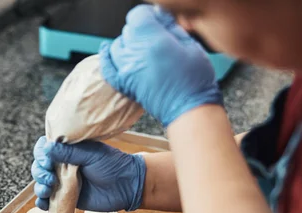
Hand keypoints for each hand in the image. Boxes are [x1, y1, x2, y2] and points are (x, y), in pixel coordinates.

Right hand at [31, 137, 145, 211]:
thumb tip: (47, 147)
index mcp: (68, 150)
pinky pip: (49, 201)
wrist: (128, 186)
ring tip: (47, 190)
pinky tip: (44, 203)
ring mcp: (64, 182)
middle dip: (39, 172)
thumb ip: (69, 152)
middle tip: (50, 178)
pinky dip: (42, 203)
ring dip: (39, 187)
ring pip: (42, 184)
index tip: (47, 161)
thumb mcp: (92, 154)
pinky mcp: (67, 198)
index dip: (41, 154)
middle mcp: (63, 165)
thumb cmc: (113, 165)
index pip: (45, 148)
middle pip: (40, 167)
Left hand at [99, 5, 222, 126]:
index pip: (138, 15)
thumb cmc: (194, 80)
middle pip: (128, 30)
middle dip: (141, 30)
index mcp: (151, 39)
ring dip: (127, 44)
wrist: (188, 108)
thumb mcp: (190, 44)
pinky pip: (107, 67)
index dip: (149, 16)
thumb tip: (161, 17)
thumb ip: (172, 27)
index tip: (157, 20)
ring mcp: (126, 69)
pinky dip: (106, 58)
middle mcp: (134, 53)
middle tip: (156, 38)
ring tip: (142, 48)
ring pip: (117, 46)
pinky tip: (108, 51)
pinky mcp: (124, 84)